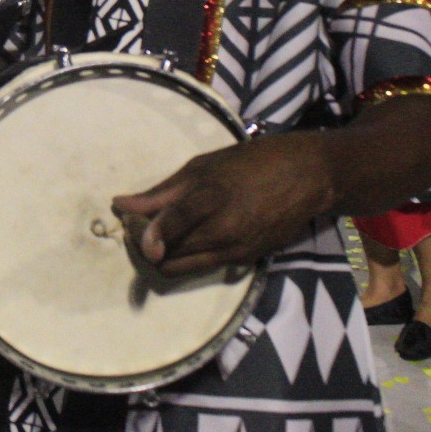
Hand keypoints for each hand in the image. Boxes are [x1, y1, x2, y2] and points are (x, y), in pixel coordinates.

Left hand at [111, 132, 333, 276]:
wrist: (308, 177)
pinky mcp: (246, 261)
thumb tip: (122, 203)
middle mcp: (224, 231)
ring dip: (163, 256)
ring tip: (158, 234)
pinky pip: (204, 267)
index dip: (145, 235)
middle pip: (168, 256)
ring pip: (183, 269)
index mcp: (211, 199)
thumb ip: (162, 191)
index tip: (128, 231)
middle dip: (146, 245)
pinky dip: (188, 258)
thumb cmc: (251, 162)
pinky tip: (187, 237)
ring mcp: (236, 250)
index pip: (171, 225)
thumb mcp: (203, 166)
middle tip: (138, 227)